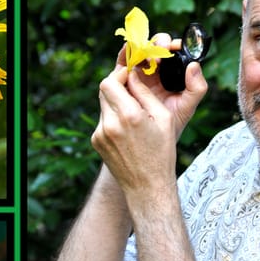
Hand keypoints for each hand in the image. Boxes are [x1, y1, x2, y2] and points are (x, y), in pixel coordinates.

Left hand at [91, 38, 207, 196]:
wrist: (147, 186)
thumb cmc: (162, 152)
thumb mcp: (163, 118)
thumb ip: (145, 93)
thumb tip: (132, 75)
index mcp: (129, 115)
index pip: (111, 81)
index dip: (119, 74)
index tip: (130, 74)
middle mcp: (110, 124)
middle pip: (104, 90)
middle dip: (117, 85)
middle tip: (131, 88)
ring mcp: (100, 134)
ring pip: (103, 105)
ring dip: (116, 102)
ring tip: (133, 114)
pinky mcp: (96, 142)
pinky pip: (103, 120)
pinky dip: (113, 119)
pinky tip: (128, 131)